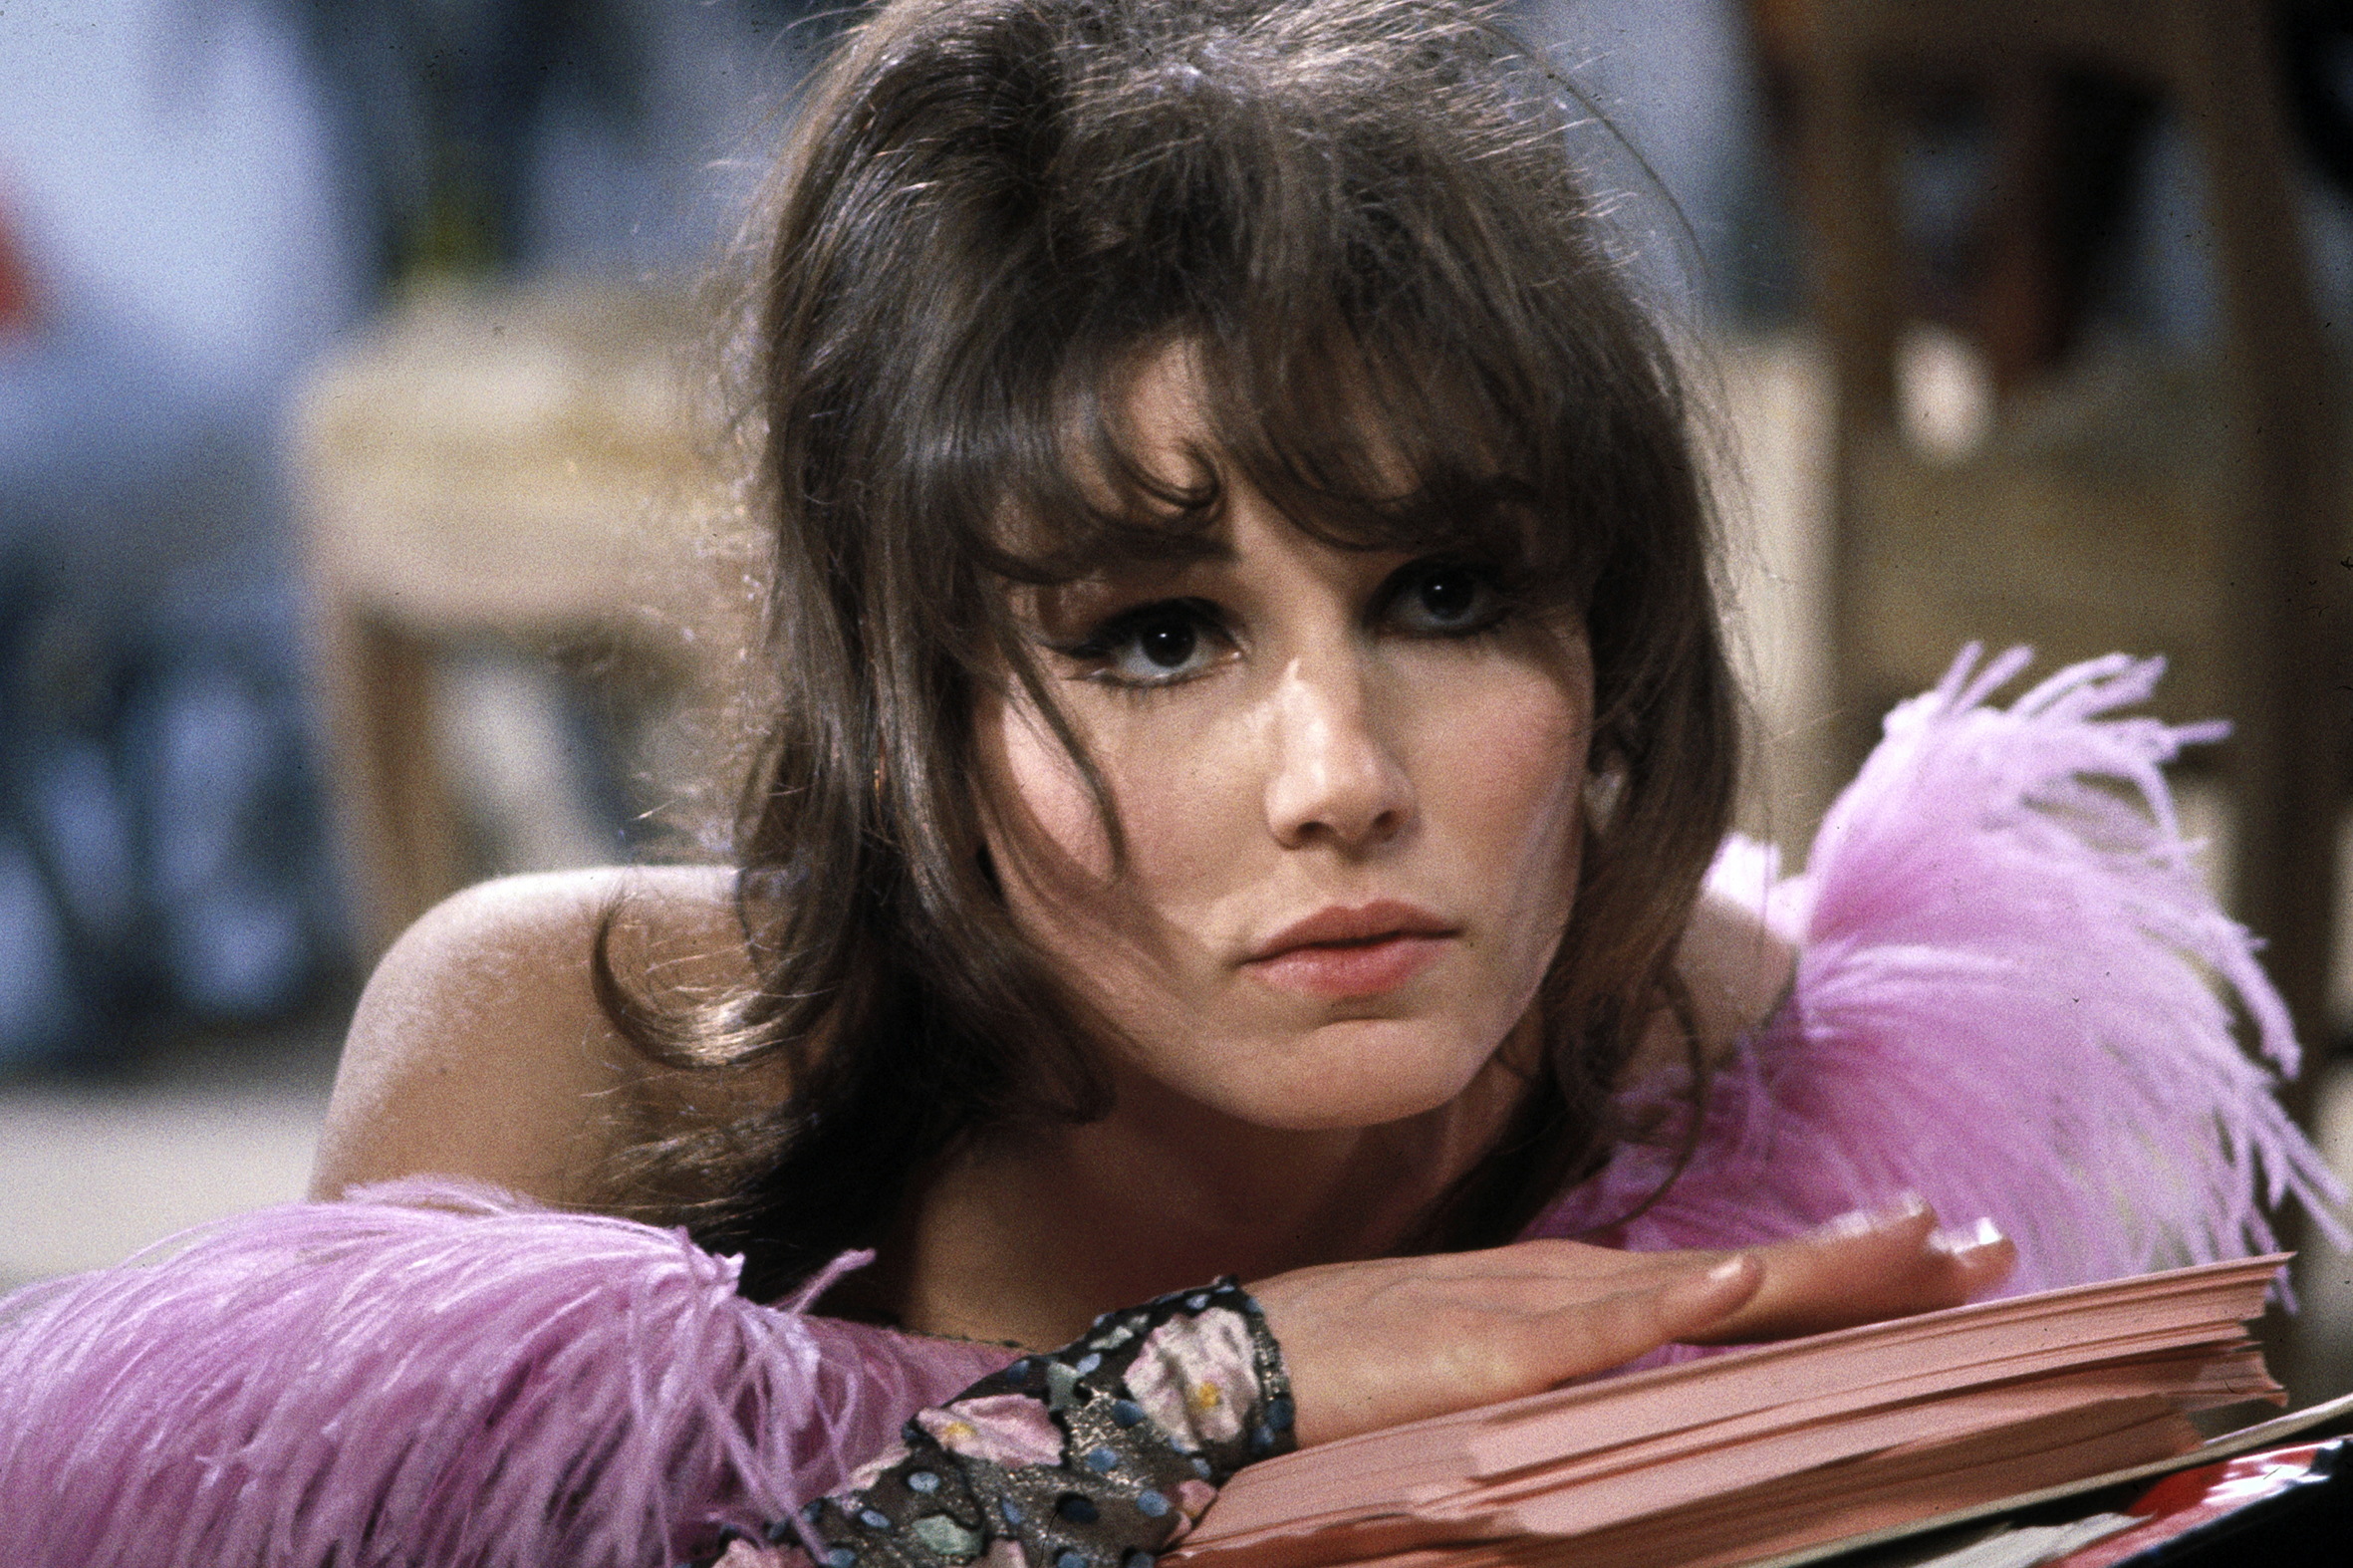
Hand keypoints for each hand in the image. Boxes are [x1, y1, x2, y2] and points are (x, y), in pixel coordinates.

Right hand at [1248, 1198, 2013, 1446]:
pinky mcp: (1486, 1346)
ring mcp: (1534, 1311)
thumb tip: (1647, 1382)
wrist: (1229, 1362)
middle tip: (1996, 1243)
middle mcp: (1576, 1288)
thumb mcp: (1474, 1371)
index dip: (1842, 1270)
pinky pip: (1593, 1325)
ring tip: (1920, 1243)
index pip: (1736, 1283)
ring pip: (1701, 1283)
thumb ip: (1561, 1369)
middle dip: (1879, 1263)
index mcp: (1577, 1300)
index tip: (1943, 1250)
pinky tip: (1738, 1285)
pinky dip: (1671, 1303)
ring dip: (1814, 1266)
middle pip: (1752, 1274)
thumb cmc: (1344, 1372)